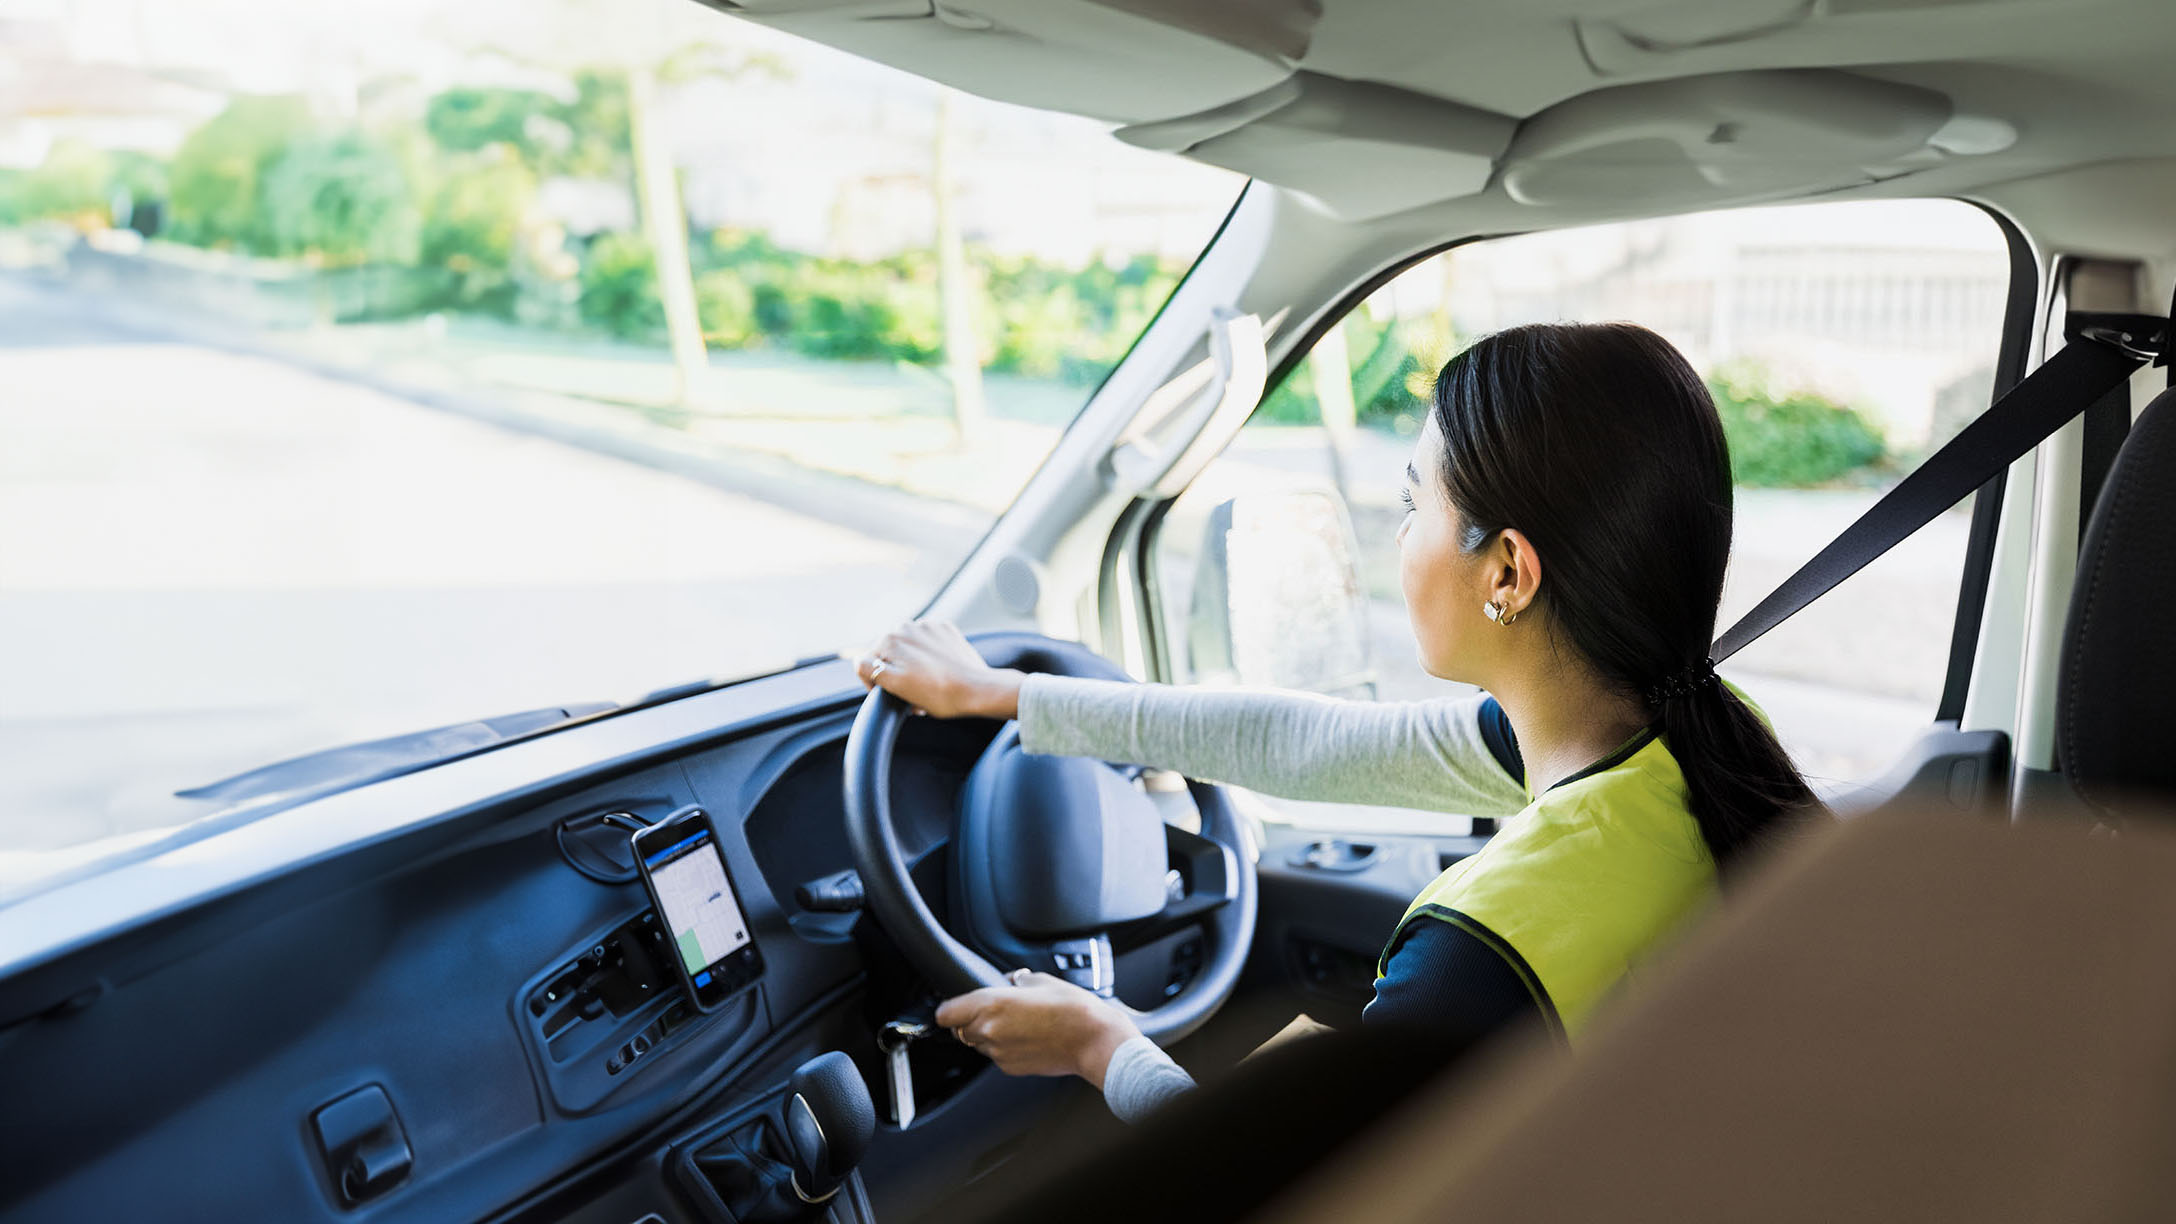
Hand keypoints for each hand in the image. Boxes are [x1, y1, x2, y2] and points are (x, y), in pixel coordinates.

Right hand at [855, 620, 1024, 719]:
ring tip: (927, 685)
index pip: (869, 663)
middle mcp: (907, 626)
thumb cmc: (937, 694)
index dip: (876, 684)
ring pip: (910, 648)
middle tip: (911, 695)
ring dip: (912, 665)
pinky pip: (929, 643)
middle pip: (891, 654)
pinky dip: (929, 657)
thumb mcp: (896, 686)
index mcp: (890, 639)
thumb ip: (871, 670)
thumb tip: (859, 660)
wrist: (977, 689)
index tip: (892, 697)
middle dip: (896, 673)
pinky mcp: (946, 630)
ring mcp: (928, 626)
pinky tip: (940, 672)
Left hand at [935, 970, 1141, 1088]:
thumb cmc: (1072, 1009)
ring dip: (988, 1035)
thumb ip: (1015, 981)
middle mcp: (989, 1031)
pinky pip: (997, 1056)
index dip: (949, 1008)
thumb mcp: (1040, 980)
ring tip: (1016, 1024)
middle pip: (959, 1030)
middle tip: (994, 1011)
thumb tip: (1007, 983)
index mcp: (990, 1004)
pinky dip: (1004, 1048)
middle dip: (971, 1020)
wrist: (1093, 1039)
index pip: (945, 1013)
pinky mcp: (1011, 1068)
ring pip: (979, 1044)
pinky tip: (1026, 1038)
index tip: (956, 1006)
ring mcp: (999, 1053)